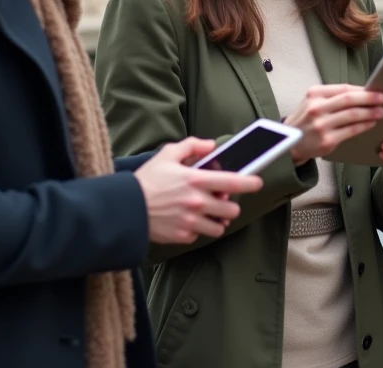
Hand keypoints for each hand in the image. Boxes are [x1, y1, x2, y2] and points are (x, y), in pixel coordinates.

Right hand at [135, 137, 263, 244]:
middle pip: (231, 210)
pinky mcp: (182, 236)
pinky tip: (187, 220)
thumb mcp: (167, 154)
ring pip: (219, 227)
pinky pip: (200, 235)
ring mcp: (190, 221)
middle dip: (229, 206)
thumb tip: (211, 146)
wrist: (125, 208)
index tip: (258, 183)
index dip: (250, 183)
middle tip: (221, 201)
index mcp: (196, 180)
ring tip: (207, 213)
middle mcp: (196, 202)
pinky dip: (198, 229)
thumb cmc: (147, 179)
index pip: (232, 182)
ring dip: (217, 220)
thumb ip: (192, 146)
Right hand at [284, 84, 382, 163]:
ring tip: (381, 112)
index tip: (375, 90)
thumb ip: (333, 96)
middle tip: (382, 98)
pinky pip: (351, 130)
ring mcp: (321, 124)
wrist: (290, 142)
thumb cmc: (306, 119)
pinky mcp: (327, 140)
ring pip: (352, 115)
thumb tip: (362, 93)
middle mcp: (317, 108)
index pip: (344, 88)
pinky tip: (371, 123)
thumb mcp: (313, 101)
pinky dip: (364, 125)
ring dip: (370, 113)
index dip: (362, 90)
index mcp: (315, 94)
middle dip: (369, 98)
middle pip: (349, 100)